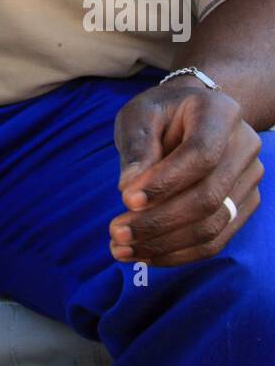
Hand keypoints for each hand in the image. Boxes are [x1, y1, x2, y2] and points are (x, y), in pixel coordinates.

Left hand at [110, 77, 262, 266]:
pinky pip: (216, 240)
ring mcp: (250, 178)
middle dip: (158, 221)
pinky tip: (145, 253)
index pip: (200, 154)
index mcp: (220, 113)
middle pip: (208, 197)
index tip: (126, 200)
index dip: (165, 182)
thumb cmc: (161, 112)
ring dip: (165, 244)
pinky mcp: (245, 204)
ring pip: (212, 226)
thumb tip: (129, 189)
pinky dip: (178, 252)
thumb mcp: (140, 115)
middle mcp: (244, 146)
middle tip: (116, 232)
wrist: (191, 115)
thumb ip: (137, 146)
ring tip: (122, 249)